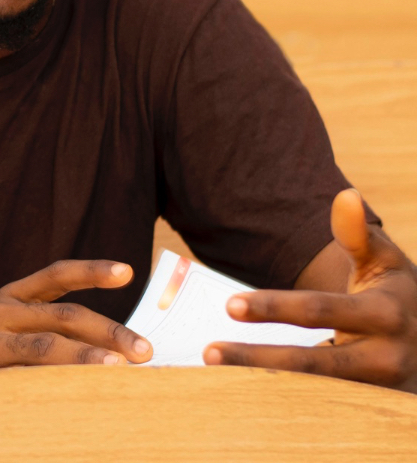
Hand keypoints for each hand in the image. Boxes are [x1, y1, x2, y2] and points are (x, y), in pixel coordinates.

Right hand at [0, 259, 152, 371]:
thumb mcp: (13, 330)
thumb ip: (53, 333)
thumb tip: (116, 352)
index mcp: (13, 296)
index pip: (57, 276)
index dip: (91, 270)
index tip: (126, 271)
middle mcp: (1, 310)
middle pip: (64, 315)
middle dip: (109, 332)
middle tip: (145, 351)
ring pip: (45, 345)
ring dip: (85, 357)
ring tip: (116, 369)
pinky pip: (23, 375)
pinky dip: (54, 384)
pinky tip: (78, 396)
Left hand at [206, 188, 416, 390]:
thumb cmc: (401, 298)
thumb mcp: (387, 265)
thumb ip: (359, 234)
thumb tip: (346, 195)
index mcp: (385, 314)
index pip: (319, 310)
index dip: (273, 308)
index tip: (229, 305)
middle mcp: (385, 357)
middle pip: (311, 363)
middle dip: (258, 358)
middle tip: (209, 352)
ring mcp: (380, 392)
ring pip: (313, 394)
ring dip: (263, 387)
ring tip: (215, 377)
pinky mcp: (372, 413)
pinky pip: (321, 410)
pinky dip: (282, 405)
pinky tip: (242, 397)